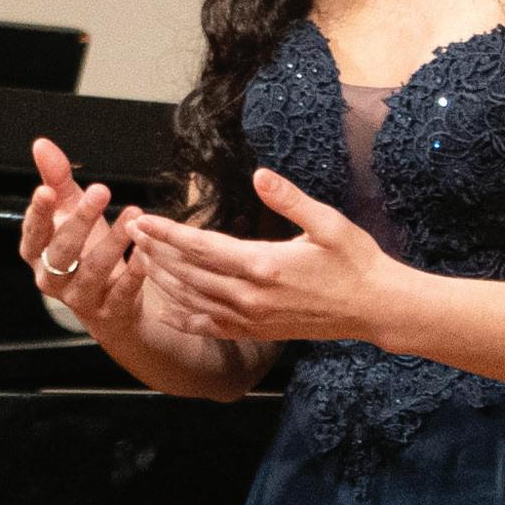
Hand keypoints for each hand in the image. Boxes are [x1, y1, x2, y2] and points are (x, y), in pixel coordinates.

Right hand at [19, 135, 144, 341]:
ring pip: (94, 270)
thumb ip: (57, 180)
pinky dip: (135, 272)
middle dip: (80, 220)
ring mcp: (81, 298)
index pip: (33, 233)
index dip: (38, 214)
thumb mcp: (71, 214)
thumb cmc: (87, 253)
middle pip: (62, 251)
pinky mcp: (110, 311)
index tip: (46, 191)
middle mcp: (53, 279)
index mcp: (38, 255)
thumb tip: (42, 145)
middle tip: (101, 190)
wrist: (112, 307)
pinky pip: (122, 291)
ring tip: (133, 213)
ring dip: (114, 240)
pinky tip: (146, 251)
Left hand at [125, 167, 394, 346]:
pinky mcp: (258, 331)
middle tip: (130, 233)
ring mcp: (252, 318)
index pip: (201, 247)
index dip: (167, 233)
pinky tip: (166, 307)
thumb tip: (260, 173)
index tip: (143, 220)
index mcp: (264, 265)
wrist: (375, 307)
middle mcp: (250, 296)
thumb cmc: (355, 261)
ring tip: (140, 259)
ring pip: (193, 300)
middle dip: (155, 252)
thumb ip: (289, 199)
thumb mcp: (328, 222)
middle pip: (188, 273)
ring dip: (163, 279)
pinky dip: (184, 317)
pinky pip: (211, 326)